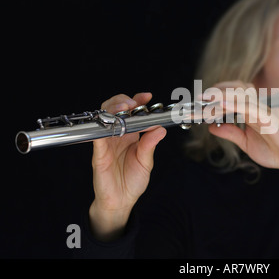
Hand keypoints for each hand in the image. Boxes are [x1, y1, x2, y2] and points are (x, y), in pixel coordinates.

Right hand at [89, 92, 166, 240]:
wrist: (121, 202)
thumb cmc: (132, 181)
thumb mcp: (146, 162)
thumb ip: (150, 145)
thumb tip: (160, 129)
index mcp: (131, 135)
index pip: (131, 112)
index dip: (137, 101)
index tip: (147, 96)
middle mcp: (117, 135)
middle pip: (114, 109)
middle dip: (123, 101)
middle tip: (133, 103)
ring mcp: (106, 143)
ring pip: (103, 118)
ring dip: (113, 109)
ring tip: (125, 108)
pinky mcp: (99, 153)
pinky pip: (98, 137)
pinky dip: (103, 127)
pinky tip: (111, 123)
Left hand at [205, 81, 278, 180]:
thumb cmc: (274, 150)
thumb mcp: (245, 142)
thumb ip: (230, 132)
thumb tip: (212, 126)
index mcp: (250, 111)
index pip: (230, 96)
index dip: (214, 96)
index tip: (198, 104)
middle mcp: (256, 106)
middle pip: (234, 88)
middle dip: (215, 91)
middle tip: (198, 100)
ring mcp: (262, 109)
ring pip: (240, 93)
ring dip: (221, 95)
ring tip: (205, 100)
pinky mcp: (268, 116)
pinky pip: (249, 106)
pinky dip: (234, 103)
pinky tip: (222, 105)